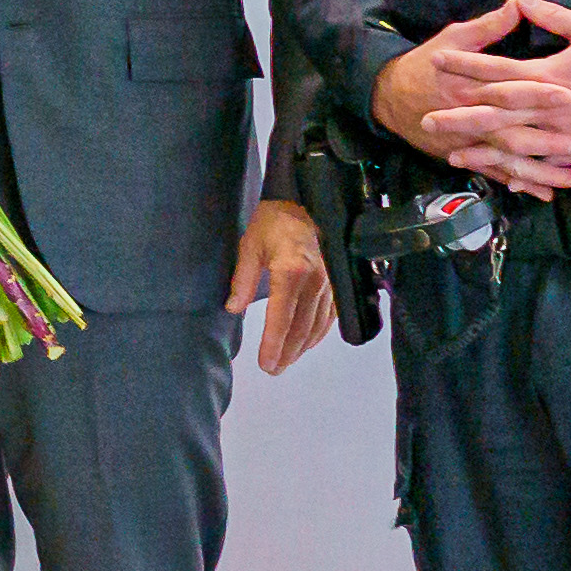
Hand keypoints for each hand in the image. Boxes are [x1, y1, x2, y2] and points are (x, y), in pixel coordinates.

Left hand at [230, 198, 337, 375]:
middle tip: (273, 370)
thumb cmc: (274, 220)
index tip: (265, 363)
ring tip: (286, 362)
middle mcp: (315, 281)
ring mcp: (330, 283)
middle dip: (287, 352)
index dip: (274, 344)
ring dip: (302, 346)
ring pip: (317, 324)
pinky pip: (330, 315)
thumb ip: (242, 278)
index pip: (282, 317)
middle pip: (301, 327)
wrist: (306, 200)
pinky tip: (307, 342)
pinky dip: (318, 333)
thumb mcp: (250, 245)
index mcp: (291, 271)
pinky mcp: (337, 282)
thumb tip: (233, 308)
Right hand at [373, 0, 570, 199]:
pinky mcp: (465, 156)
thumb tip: (520, 3)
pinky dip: (520, 184)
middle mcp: (472, 120)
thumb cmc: (423, 64)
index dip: (538, 92)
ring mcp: (469, 143)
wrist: (387, 97)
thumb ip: (488, 26)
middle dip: (550, 142)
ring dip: (543, 172)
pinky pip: (496, 174)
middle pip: (514, 134)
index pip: (509, 90)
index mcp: (471, 88)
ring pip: (510, 162)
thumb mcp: (452, 37)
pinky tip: (546, 192)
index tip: (569, 94)